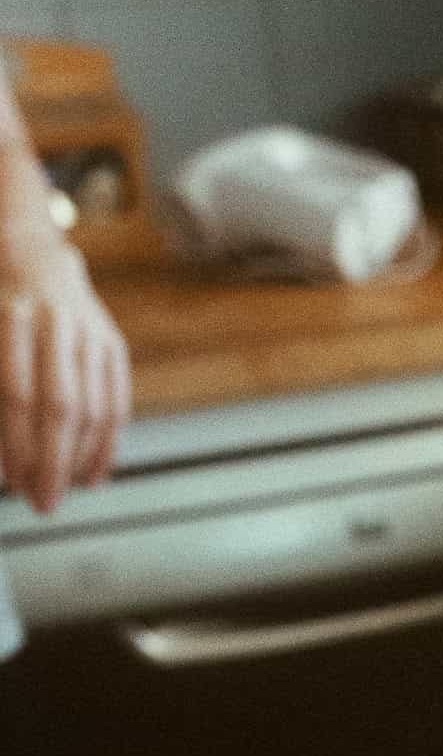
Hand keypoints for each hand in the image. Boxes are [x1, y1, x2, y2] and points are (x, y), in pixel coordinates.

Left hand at [0, 239, 131, 514]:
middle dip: (53, 463)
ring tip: (64, 492)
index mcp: (10, 315)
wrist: (31, 253)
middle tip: (44, 502)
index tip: (14, 483)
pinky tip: (93, 473)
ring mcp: (91, 332)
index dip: (16, 445)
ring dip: (80, 460)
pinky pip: (117, 403)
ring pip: (93, 408)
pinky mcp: (113, 344)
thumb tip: (3, 461)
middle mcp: (55, 322)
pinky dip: (107, 444)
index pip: (17, 395)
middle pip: (60, 406)